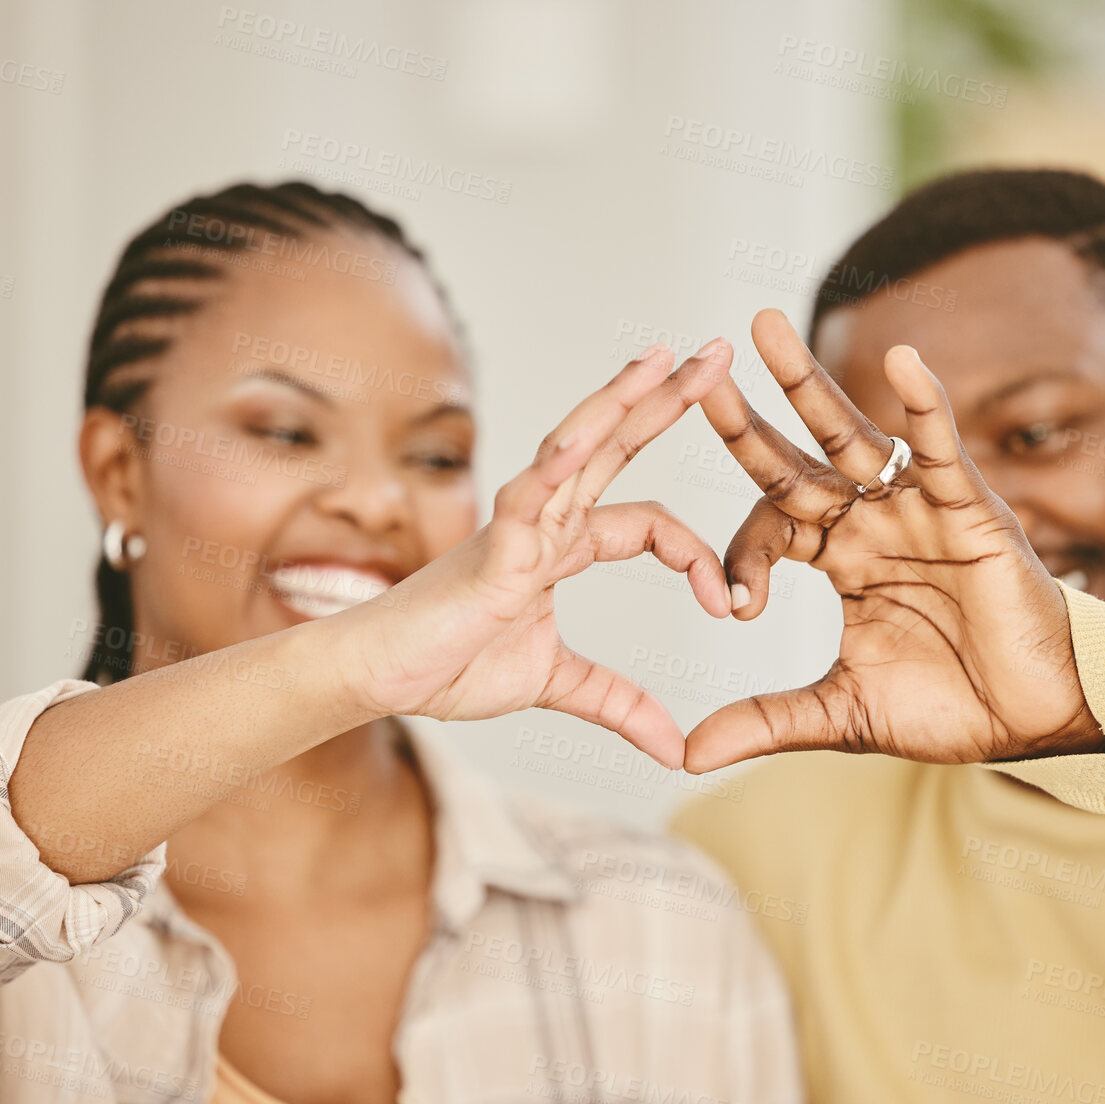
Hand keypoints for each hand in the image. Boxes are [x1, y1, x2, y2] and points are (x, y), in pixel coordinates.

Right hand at [350, 341, 735, 768]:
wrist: (377, 679)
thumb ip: (617, 705)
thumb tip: (675, 749)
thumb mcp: (556, 685)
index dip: (696, 557)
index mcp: (562, 548)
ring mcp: (516, 527)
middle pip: (617, 446)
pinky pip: (525, 497)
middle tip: (719, 354)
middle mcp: (544, 522)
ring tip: (667, 356)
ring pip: (576, 448)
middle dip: (668, 399)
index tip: (728, 606)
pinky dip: (554, 466)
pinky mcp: (488, 550)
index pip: (646, 522)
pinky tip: (586, 436)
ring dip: (621, 401)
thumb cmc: (448, 667)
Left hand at [684, 310, 1104, 772]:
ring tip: (762, 329)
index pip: (771, 524)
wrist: (1034, 719)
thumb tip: (685, 755)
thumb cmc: (950, 705)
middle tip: (700, 367)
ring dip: (806, 383)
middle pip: (794, 458)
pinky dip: (925, 406)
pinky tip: (904, 360)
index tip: (735, 606)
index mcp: (840, 558)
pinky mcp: (970, 509)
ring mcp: (916, 508)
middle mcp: (871, 521)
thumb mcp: (841, 714)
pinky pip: (941, 449)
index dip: (741, 555)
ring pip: (852, 435)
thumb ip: (765, 722)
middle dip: (746, 418)